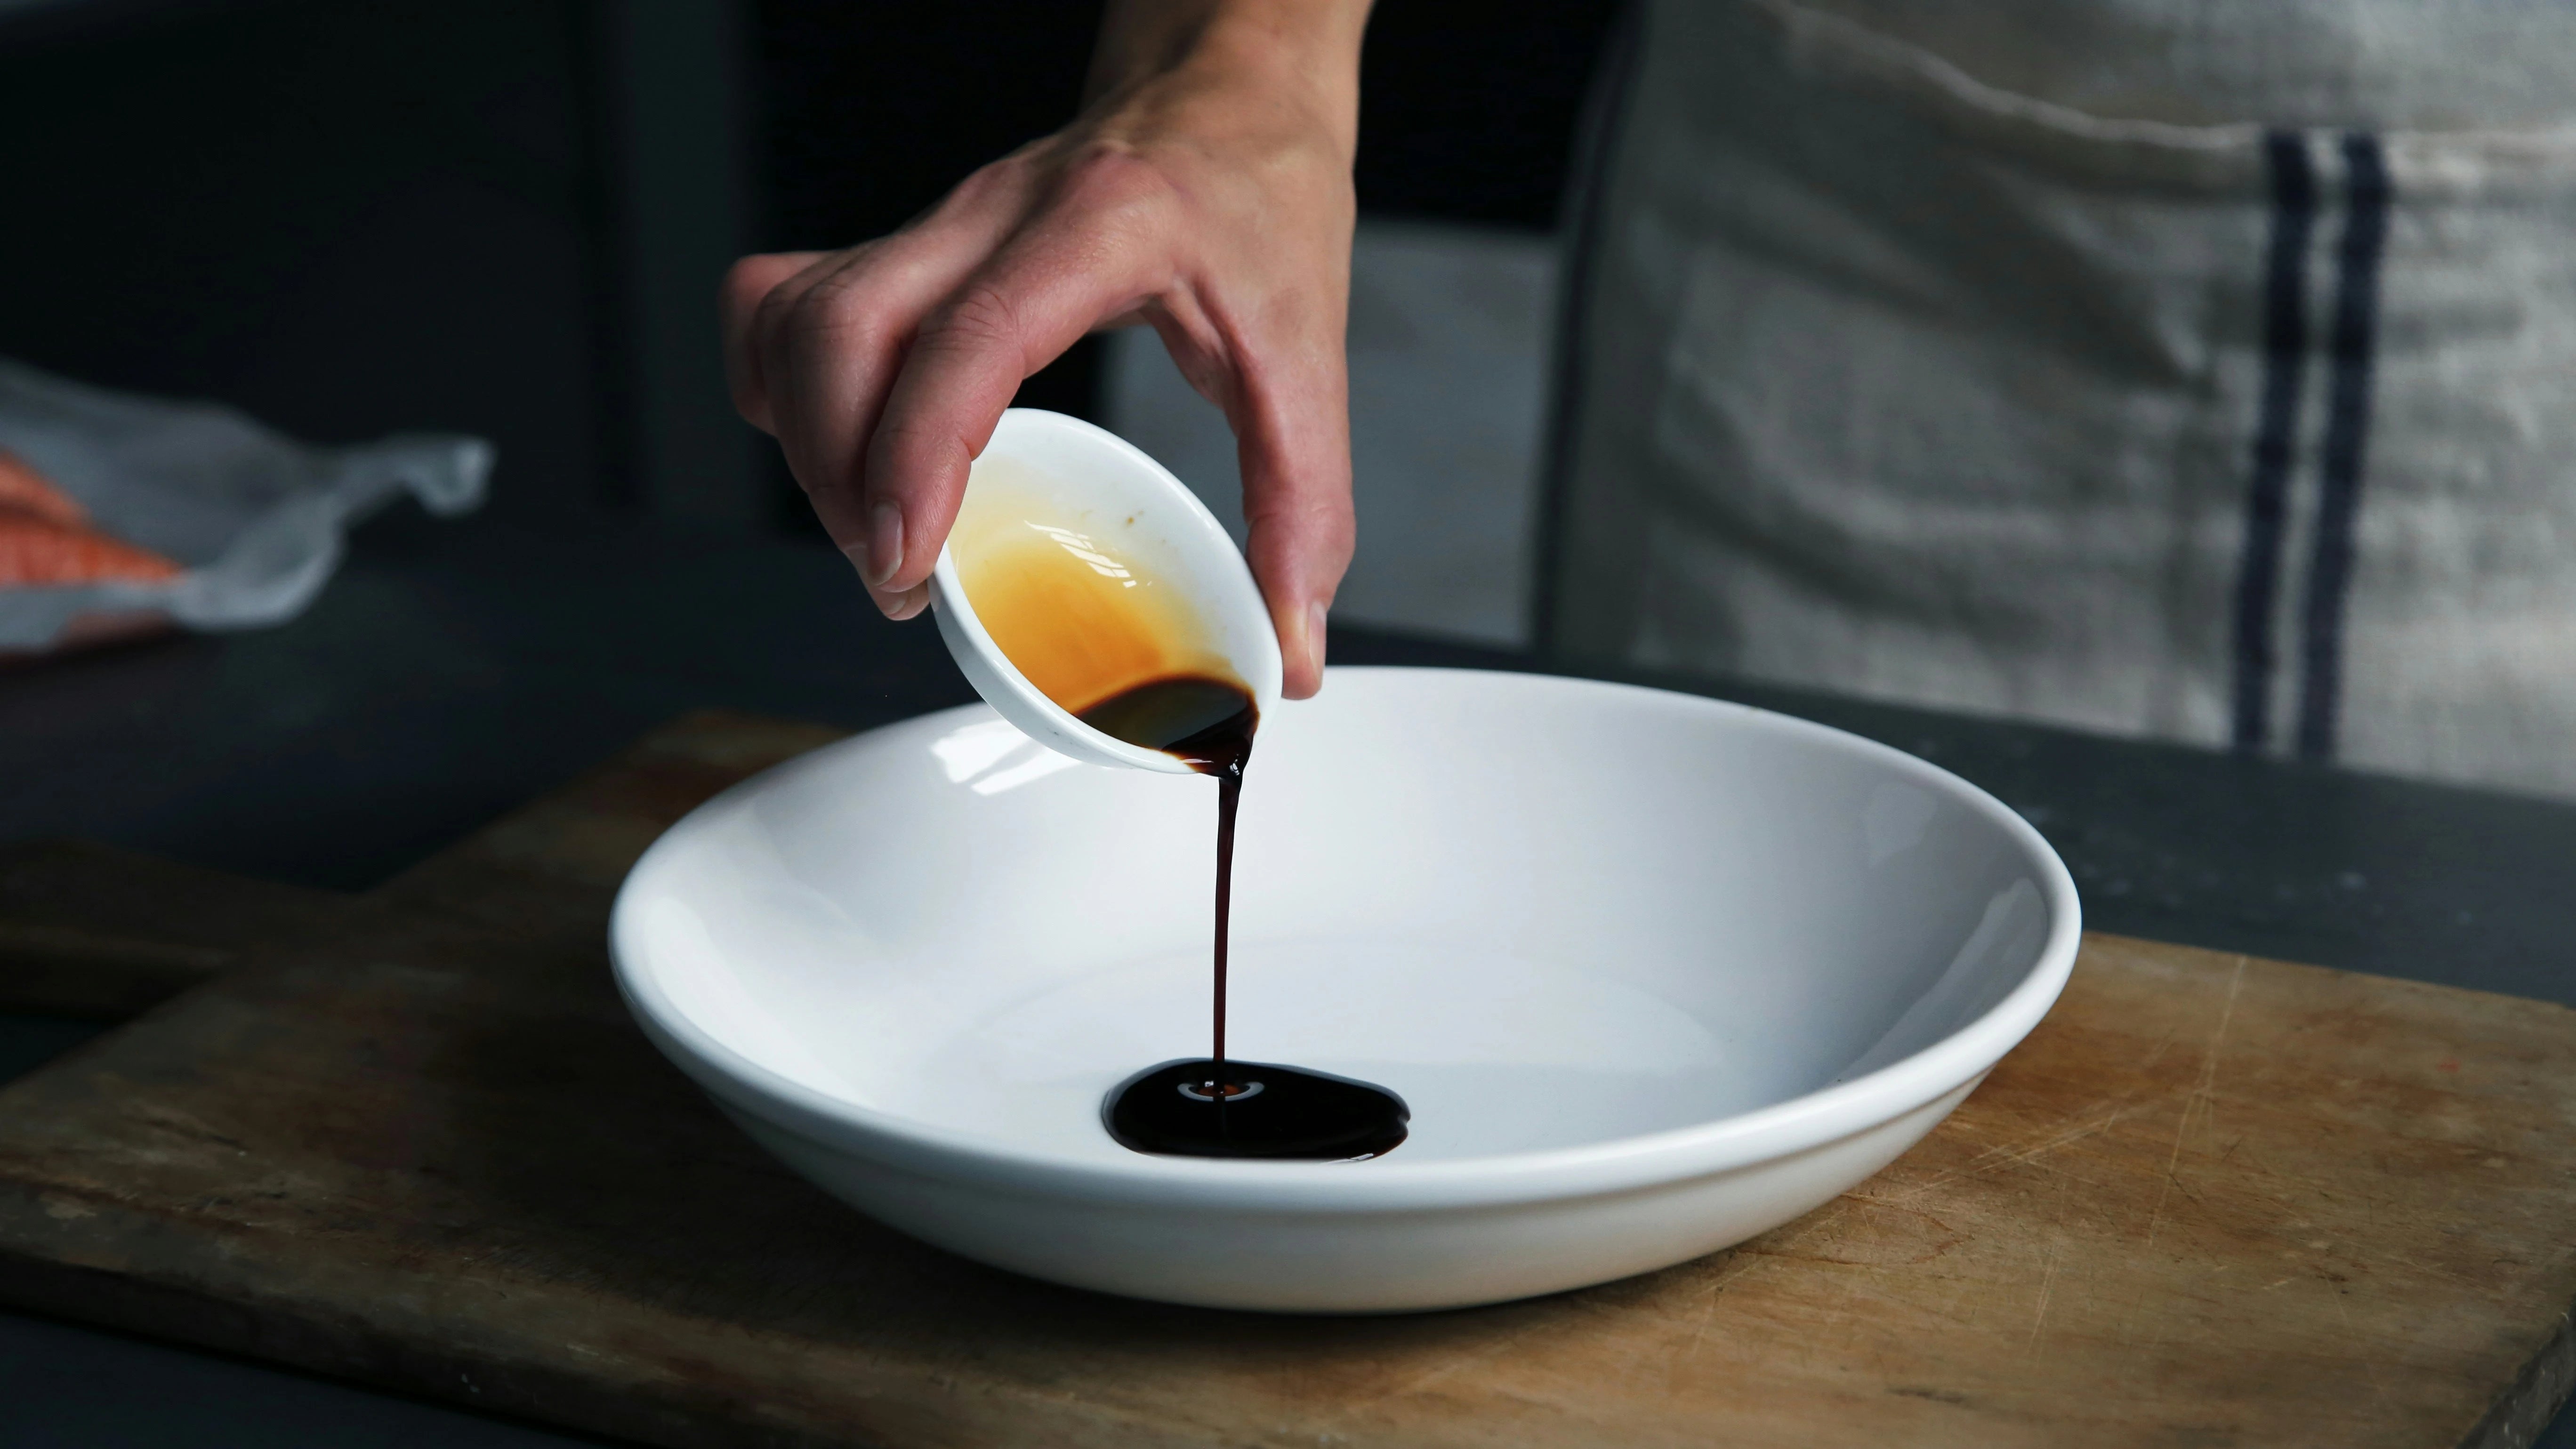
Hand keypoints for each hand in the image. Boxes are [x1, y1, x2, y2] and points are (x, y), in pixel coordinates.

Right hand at [720, 0, 1370, 697]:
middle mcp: (994, 213)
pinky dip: (785, 387)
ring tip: (875, 529)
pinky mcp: (909, 246)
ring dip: (808, 442)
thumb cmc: (1260, 200)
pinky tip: (840, 448)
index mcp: (1099, 228)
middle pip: (841, 329)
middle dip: (841, 475)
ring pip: (796, 318)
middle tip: (901, 574)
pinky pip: (786, 305)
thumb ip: (1306, 507)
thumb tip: (1293, 645)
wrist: (1230, 94)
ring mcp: (938, 225)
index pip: (968, 338)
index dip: (917, 455)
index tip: (906, 556)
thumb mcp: (1310, 354)